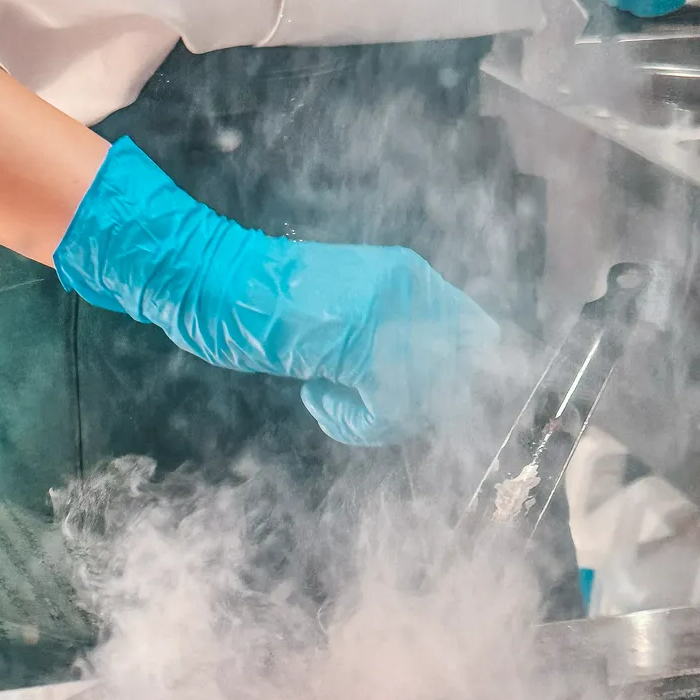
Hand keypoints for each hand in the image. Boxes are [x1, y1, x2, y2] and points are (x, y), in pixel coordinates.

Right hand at [54, 138, 498, 446]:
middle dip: (414, 409)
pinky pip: (385, 413)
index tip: (426, 401)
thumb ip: (394, 332)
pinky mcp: (359, 344)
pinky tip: (317, 397)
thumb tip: (449, 379)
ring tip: (332, 399)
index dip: (462, 379)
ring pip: (420, 402)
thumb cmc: (273, 305)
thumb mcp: (348, 308)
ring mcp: (386, 315)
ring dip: (376, 419)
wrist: (222, 285)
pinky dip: (352, 423)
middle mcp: (409, 290)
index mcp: (411, 276)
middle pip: (453, 380)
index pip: (478, 335)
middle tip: (363, 405)